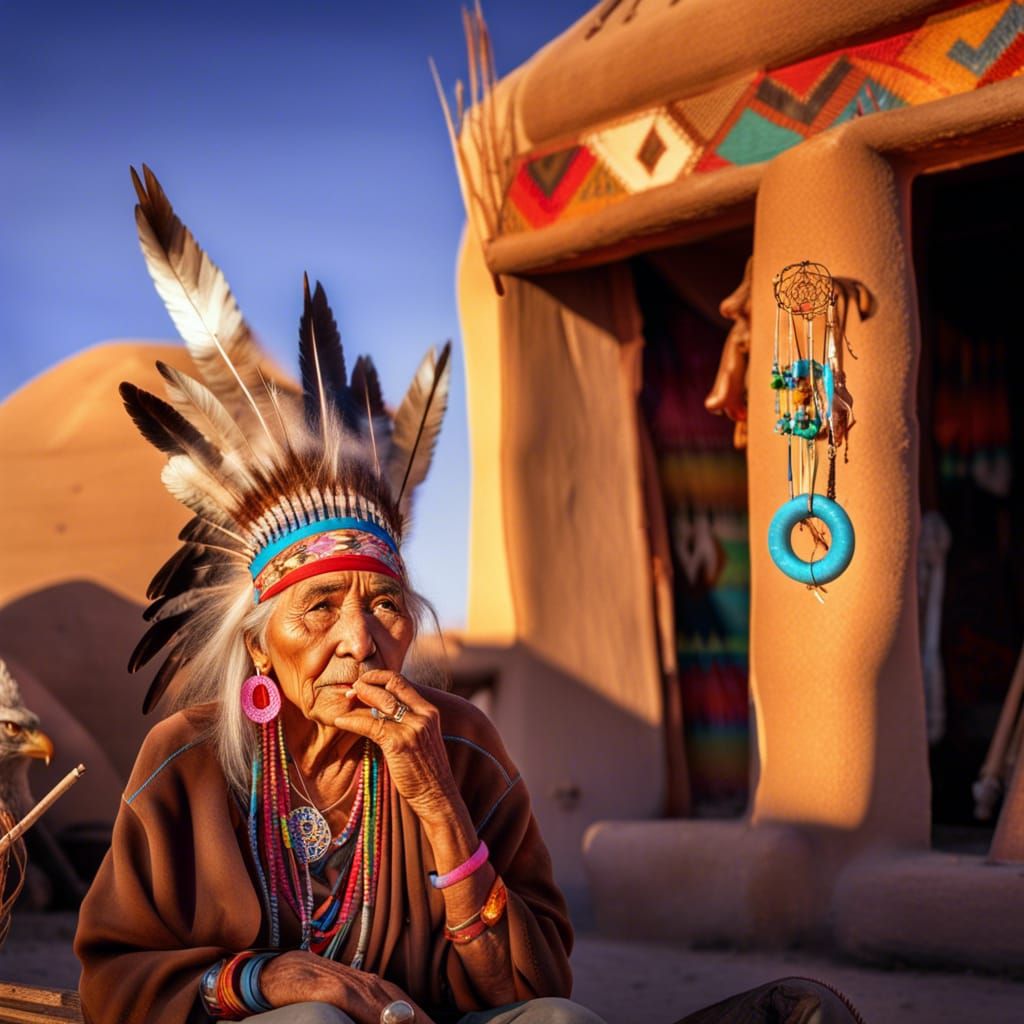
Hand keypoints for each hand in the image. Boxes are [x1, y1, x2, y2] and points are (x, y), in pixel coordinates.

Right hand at [260, 950, 435, 1023]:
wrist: (280, 971)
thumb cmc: (312, 987)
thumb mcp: (343, 998)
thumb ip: (364, 1010)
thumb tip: (388, 1019)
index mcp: (372, 986)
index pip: (406, 1007)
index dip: (421, 1019)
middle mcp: (367, 984)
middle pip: (404, 1008)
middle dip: (420, 1021)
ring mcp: (352, 986)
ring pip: (388, 1008)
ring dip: (406, 1020)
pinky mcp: (335, 991)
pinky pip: (362, 1007)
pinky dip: (378, 1017)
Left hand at [332, 672, 458, 823]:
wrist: (437, 795)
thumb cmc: (426, 769)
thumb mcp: (422, 738)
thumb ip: (408, 720)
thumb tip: (380, 708)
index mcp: (429, 711)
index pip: (401, 681)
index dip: (379, 677)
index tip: (364, 682)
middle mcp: (423, 715)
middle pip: (390, 685)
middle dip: (367, 683)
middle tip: (351, 690)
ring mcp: (412, 728)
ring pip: (379, 701)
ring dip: (359, 697)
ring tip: (346, 700)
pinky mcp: (398, 742)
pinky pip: (369, 724)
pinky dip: (352, 720)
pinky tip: (340, 721)